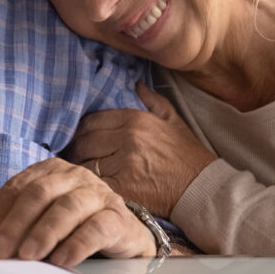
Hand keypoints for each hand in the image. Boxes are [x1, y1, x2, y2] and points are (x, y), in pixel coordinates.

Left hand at [0, 157, 155, 266]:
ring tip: (29, 255)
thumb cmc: (76, 226)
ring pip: (67, 207)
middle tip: (3, 252)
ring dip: (44, 233)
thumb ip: (22, 226)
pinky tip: (62, 260)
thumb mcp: (44, 220)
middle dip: (16, 224)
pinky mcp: (118, 217)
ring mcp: (98, 193)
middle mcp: (73, 176)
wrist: (124, 235)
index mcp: (49, 171)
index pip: (15, 189)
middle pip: (38, 193)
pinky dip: (77, 244)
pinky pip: (97, 228)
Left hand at [65, 83, 216, 217]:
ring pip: (86, 163)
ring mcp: (125, 164)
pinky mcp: (124, 188)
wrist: (203, 189)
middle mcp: (127, 139)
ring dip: (79, 168)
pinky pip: (95, 184)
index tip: (75, 137)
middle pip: (83, 141)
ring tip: (76, 172)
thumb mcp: (173, 120)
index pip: (91, 121)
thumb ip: (152, 100)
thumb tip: (135, 84)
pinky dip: (90, 186)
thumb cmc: (188, 155)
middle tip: (71, 155)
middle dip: (75, 149)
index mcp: (136, 120)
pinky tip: (89, 187)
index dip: (79, 130)